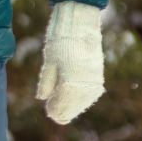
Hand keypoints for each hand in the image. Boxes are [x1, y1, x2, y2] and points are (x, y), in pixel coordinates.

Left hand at [36, 1, 105, 123]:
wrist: (81, 25)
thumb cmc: (60, 42)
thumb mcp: (49, 63)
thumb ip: (46, 82)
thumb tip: (42, 98)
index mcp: (69, 82)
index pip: (61, 105)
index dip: (54, 110)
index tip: (49, 112)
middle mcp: (83, 84)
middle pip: (73, 107)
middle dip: (63, 111)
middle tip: (55, 115)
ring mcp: (93, 80)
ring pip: (84, 102)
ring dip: (74, 107)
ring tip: (64, 110)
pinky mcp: (99, 75)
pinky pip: (92, 94)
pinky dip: (83, 99)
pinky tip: (77, 100)